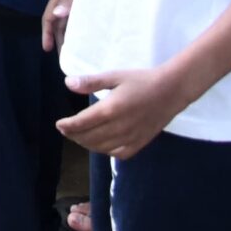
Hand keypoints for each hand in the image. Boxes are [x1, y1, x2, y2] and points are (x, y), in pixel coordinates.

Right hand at [41, 0, 81, 51]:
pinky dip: (78, 29)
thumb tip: (57, 15)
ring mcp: (74, 2)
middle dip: (58, 40)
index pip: (48, 18)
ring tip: (73, 52)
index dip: (47, 33)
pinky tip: (85, 38)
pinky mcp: (85, 2)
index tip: (47, 49)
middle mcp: (64, 2)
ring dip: (68, 36)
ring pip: (68, 23)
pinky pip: (78, 19)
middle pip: (58, 24)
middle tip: (63, 57)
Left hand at [59, 65, 188, 159]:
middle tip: (67, 130)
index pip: (82, 123)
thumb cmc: (141, 80)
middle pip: (89, 138)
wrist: (171, 90)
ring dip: (87, 144)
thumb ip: (91, 82)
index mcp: (110, 109)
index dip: (67, 126)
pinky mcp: (140, 143)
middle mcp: (119, 127)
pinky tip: (102, 144)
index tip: (59, 125)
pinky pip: (119, 153)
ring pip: (101, 148)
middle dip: (74, 135)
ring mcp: (131, 137)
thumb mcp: (115, 76)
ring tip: (80, 136)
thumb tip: (68, 83)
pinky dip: (106, 151)